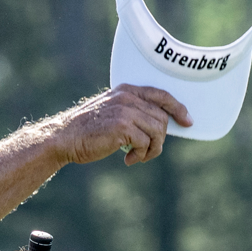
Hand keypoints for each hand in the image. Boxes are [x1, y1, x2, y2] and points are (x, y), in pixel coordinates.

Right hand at [53, 84, 190, 166]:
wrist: (64, 138)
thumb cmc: (87, 131)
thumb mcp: (112, 113)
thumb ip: (133, 112)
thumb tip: (159, 127)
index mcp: (126, 90)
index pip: (161, 95)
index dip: (178, 108)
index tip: (187, 122)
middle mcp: (128, 97)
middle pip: (162, 118)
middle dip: (159, 140)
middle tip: (145, 152)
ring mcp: (125, 110)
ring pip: (158, 131)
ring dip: (151, 149)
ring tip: (137, 157)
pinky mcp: (123, 127)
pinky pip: (146, 143)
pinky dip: (141, 155)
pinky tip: (128, 160)